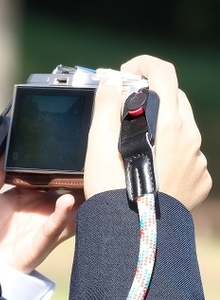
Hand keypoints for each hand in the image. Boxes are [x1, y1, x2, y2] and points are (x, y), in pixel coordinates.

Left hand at [0, 162, 80, 273]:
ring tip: (88, 181)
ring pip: (67, 211)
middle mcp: (37, 211)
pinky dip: (62, 216)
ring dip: (78, 198)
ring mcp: (40, 227)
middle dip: (76, 181)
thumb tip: (1, 151)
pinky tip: (67, 203)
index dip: (57, 167)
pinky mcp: (38, 244)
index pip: (46, 179)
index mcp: (24, 198)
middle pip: (62, 193)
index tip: (69, 150)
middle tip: (89, 162)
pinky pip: (54, 229)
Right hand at [84, 55, 210, 208]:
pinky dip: (168, 155)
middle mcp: (191, 138)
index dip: (142, 65)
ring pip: (181, 130)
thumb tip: (111, 81)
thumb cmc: (113, 187)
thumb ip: (107, 105)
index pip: (163, 73)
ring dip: (159, 128)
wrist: (132, 234)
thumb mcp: (100, 142)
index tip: (124, 75)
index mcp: (169, 123)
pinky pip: (186, 157)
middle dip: (149, 98)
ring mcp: (198, 161)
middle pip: (174, 100)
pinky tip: (148, 170)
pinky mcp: (200, 181)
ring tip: (131, 148)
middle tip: (122, 111)